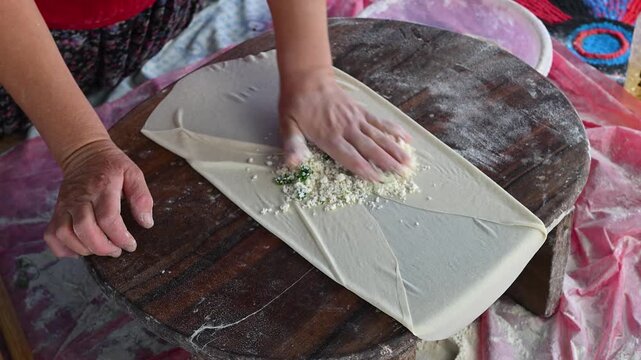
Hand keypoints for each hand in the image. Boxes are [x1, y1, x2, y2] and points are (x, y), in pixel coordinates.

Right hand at [44, 139, 153, 257]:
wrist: (84, 153)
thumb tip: (146, 222)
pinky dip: (63, 248)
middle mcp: (80, 197)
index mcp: (102, 187)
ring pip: (64, 234)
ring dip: (83, 249)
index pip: (108, 218)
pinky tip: (80, 249)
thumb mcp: (133, 174)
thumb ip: (142, 197)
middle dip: (102, 247)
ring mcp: (65, 204)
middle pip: (84, 229)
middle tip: (116, 250)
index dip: (120, 237)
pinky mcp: (57, 211)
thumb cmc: (111, 166)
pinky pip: (52, 235)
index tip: (130, 244)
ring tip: (101, 249)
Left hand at [278, 68, 411, 180]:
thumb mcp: (287, 125)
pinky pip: (381, 122)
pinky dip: (395, 130)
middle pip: (370, 148)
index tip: (378, 180)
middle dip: (387, 162)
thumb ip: (293, 145)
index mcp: (329, 136)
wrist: (307, 78)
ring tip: (409, 161)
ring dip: (395, 149)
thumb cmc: (296, 105)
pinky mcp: (361, 111)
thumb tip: (293, 163)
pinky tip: (407, 138)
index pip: (350, 157)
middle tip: (403, 174)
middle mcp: (346, 128)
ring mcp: (356, 119)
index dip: (364, 169)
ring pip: (380, 136)